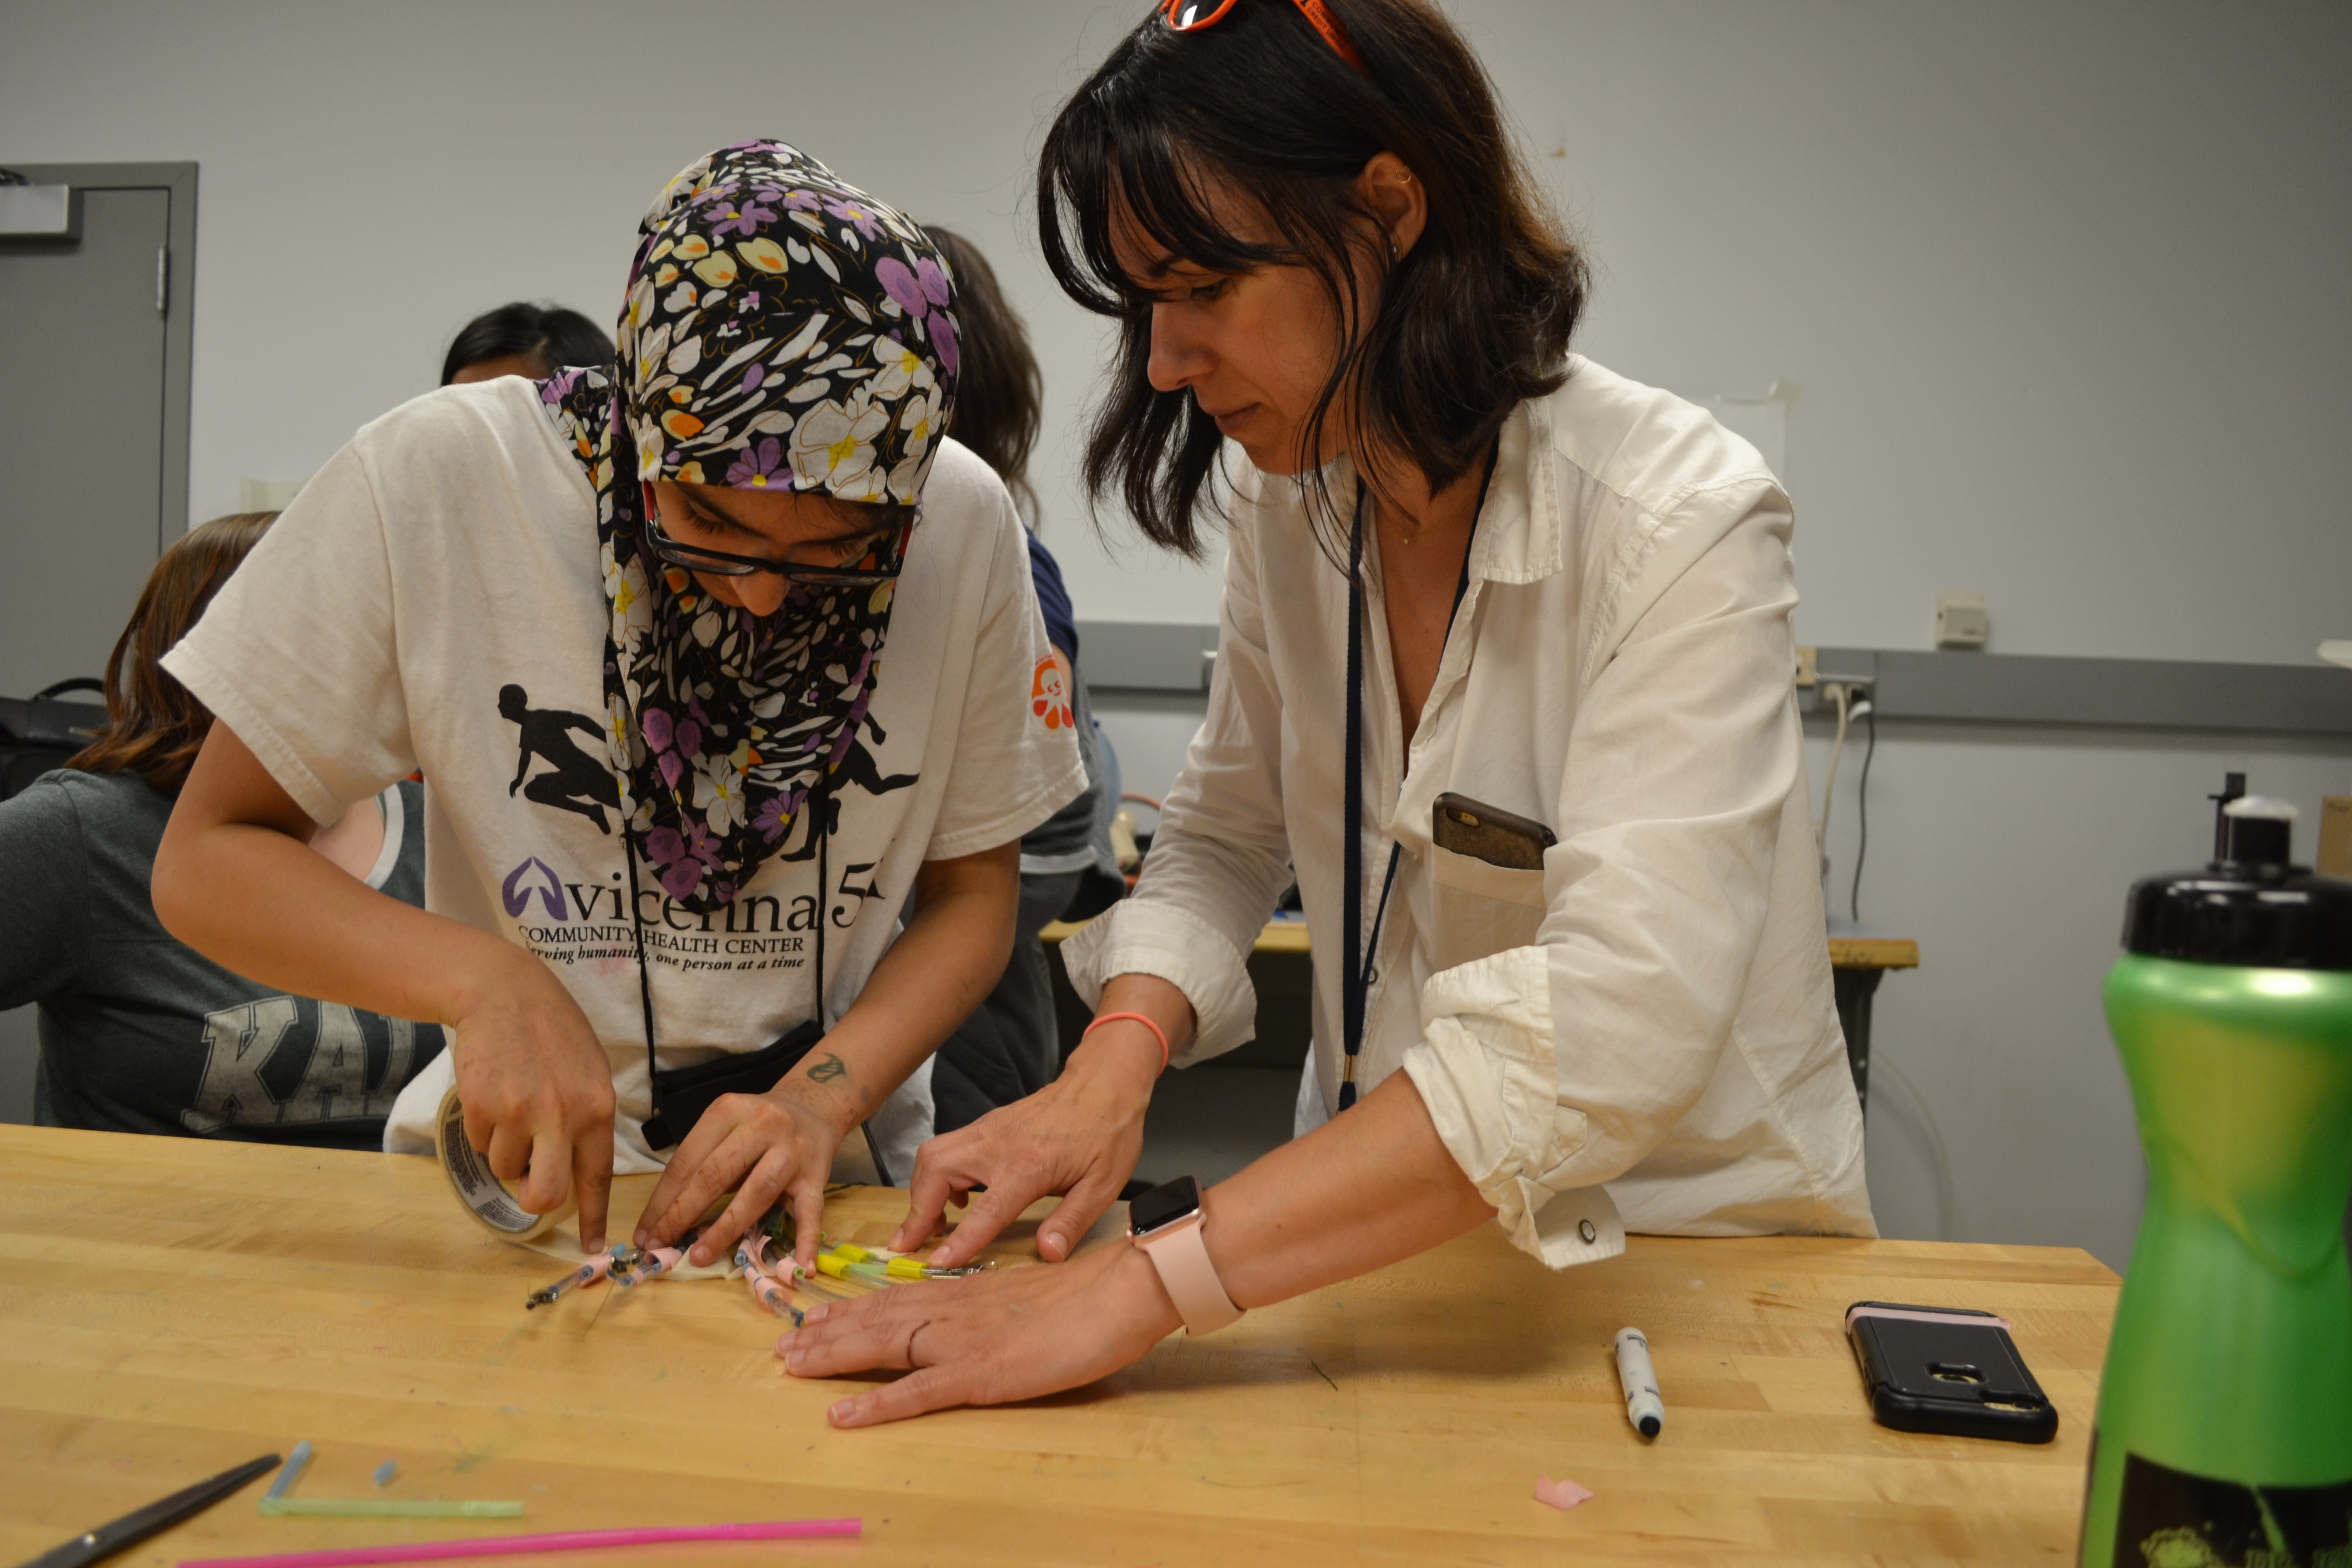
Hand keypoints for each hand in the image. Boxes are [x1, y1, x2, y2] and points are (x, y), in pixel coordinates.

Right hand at [451, 951, 615, 1251]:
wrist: (503, 993)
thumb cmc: (552, 1033)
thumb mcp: (590, 1071)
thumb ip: (589, 1119)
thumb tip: (582, 1169)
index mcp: (597, 1108)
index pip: (598, 1176)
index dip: (593, 1217)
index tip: (594, 1248)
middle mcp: (562, 1114)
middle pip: (547, 1194)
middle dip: (535, 1201)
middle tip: (530, 1182)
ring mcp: (520, 1112)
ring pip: (507, 1169)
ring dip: (506, 1151)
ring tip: (512, 1108)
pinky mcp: (482, 1106)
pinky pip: (481, 1145)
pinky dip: (484, 1130)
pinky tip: (493, 1095)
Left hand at [634, 1079, 845, 1272]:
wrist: (813, 1109)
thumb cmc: (757, 1127)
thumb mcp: (726, 1127)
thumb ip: (702, 1164)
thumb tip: (664, 1220)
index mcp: (730, 1110)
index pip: (687, 1160)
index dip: (662, 1201)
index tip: (644, 1233)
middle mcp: (762, 1125)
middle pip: (716, 1174)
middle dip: (682, 1214)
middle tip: (660, 1246)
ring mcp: (792, 1151)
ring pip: (757, 1193)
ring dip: (725, 1229)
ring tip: (700, 1257)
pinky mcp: (817, 1175)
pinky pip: (811, 1212)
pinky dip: (806, 1241)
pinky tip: (798, 1267)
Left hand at [784, 1238, 1181, 1425]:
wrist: (1118, 1291)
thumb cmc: (1086, 1295)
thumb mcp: (1028, 1297)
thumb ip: (995, 1306)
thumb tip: (981, 1317)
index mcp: (967, 1294)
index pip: (898, 1299)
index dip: (853, 1309)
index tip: (817, 1316)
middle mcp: (954, 1312)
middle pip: (878, 1319)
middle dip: (828, 1333)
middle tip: (785, 1344)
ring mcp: (962, 1342)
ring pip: (883, 1346)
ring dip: (834, 1357)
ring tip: (793, 1366)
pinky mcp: (979, 1373)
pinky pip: (916, 1393)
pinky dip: (874, 1403)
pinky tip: (842, 1414)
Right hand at [890, 1022, 1157, 1265]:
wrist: (1105, 1083)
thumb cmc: (1108, 1132)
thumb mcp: (1103, 1184)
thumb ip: (1072, 1221)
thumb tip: (1049, 1254)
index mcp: (1029, 1164)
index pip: (985, 1210)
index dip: (959, 1241)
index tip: (935, 1264)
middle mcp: (998, 1143)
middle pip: (936, 1170)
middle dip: (917, 1210)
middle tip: (910, 1244)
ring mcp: (988, 1129)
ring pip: (933, 1155)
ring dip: (922, 1191)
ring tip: (930, 1226)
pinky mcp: (987, 1124)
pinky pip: (947, 1148)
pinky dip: (937, 1174)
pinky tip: (958, 1198)